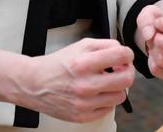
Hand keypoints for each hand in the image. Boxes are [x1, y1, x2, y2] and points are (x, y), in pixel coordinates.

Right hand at [15, 38, 134, 122]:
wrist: (35, 84)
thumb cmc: (58, 64)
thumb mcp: (81, 46)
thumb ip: (106, 46)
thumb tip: (124, 54)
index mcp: (84, 63)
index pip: (121, 56)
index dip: (127, 54)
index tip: (124, 56)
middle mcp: (85, 85)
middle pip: (126, 79)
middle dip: (127, 71)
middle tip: (120, 69)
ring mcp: (85, 103)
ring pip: (120, 96)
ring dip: (116, 87)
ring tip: (106, 82)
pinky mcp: (83, 116)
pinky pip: (109, 108)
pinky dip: (106, 100)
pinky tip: (96, 93)